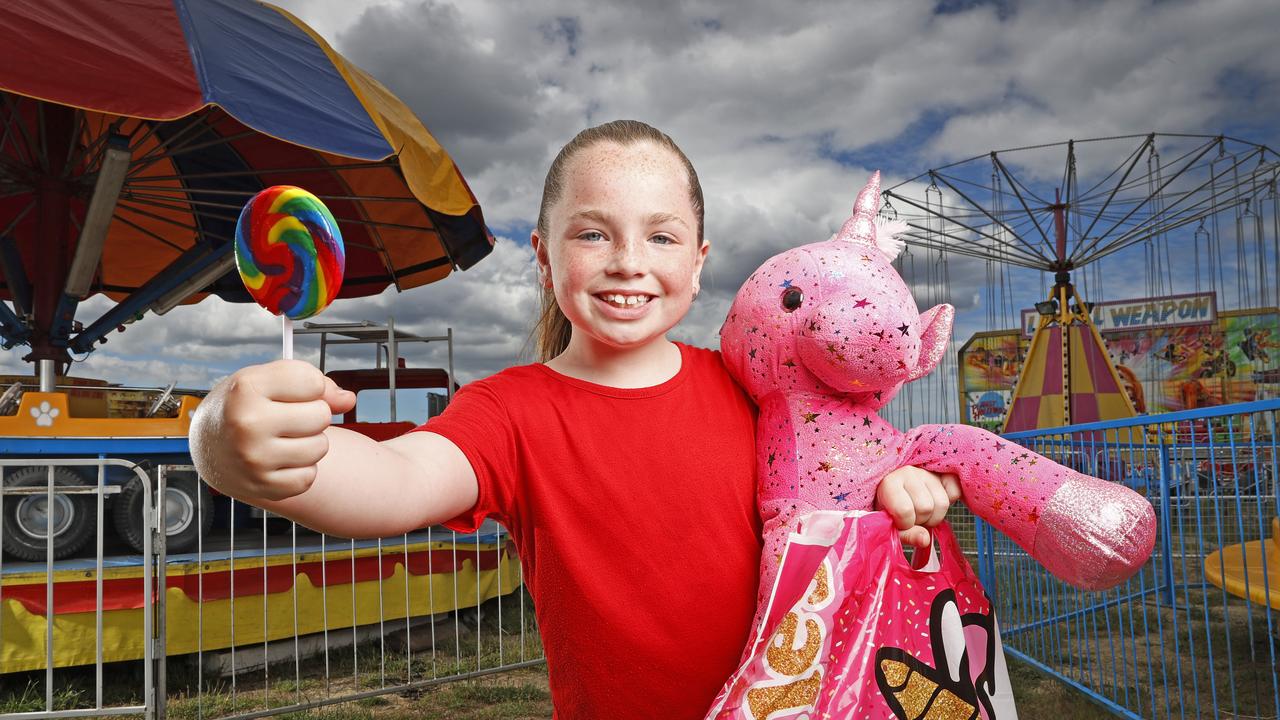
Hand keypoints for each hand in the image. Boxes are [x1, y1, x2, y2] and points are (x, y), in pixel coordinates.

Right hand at [190, 360, 355, 502]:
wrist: (209, 445)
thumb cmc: (245, 406)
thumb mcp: (269, 380)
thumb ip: (314, 383)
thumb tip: (348, 400)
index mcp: (246, 389)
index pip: (312, 382)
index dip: (309, 386)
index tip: (290, 391)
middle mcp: (246, 425)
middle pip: (321, 415)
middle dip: (312, 414)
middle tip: (287, 418)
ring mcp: (254, 459)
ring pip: (320, 447)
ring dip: (310, 442)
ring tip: (284, 438)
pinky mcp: (262, 487)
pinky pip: (309, 477)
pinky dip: (301, 469)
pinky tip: (280, 460)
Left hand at [875, 466, 960, 548]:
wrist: (891, 494)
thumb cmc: (889, 512)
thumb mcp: (890, 526)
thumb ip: (905, 536)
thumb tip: (925, 540)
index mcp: (889, 483)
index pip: (904, 510)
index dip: (905, 524)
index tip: (900, 523)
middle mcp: (908, 472)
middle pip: (926, 508)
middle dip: (920, 521)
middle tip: (912, 518)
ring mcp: (926, 472)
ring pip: (942, 503)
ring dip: (935, 516)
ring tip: (922, 513)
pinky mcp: (942, 474)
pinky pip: (955, 492)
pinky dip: (950, 502)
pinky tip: (935, 504)